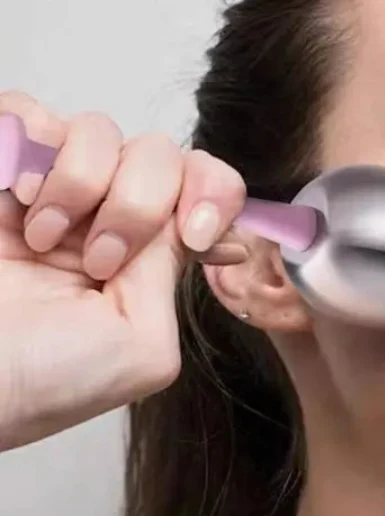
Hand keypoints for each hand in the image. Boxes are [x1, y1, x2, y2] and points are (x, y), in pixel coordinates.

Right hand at [0, 91, 246, 451]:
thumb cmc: (45, 382)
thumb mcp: (142, 346)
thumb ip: (168, 275)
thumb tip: (181, 220)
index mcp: (149, 259)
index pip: (206, 190)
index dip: (214, 196)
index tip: (198, 234)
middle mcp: (107, 217)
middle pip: (158, 155)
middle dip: (139, 203)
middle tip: (98, 259)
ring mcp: (51, 191)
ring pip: (98, 131)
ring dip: (78, 183)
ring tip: (39, 238)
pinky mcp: (1, 170)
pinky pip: (26, 113)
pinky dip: (28, 141)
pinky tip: (16, 197)